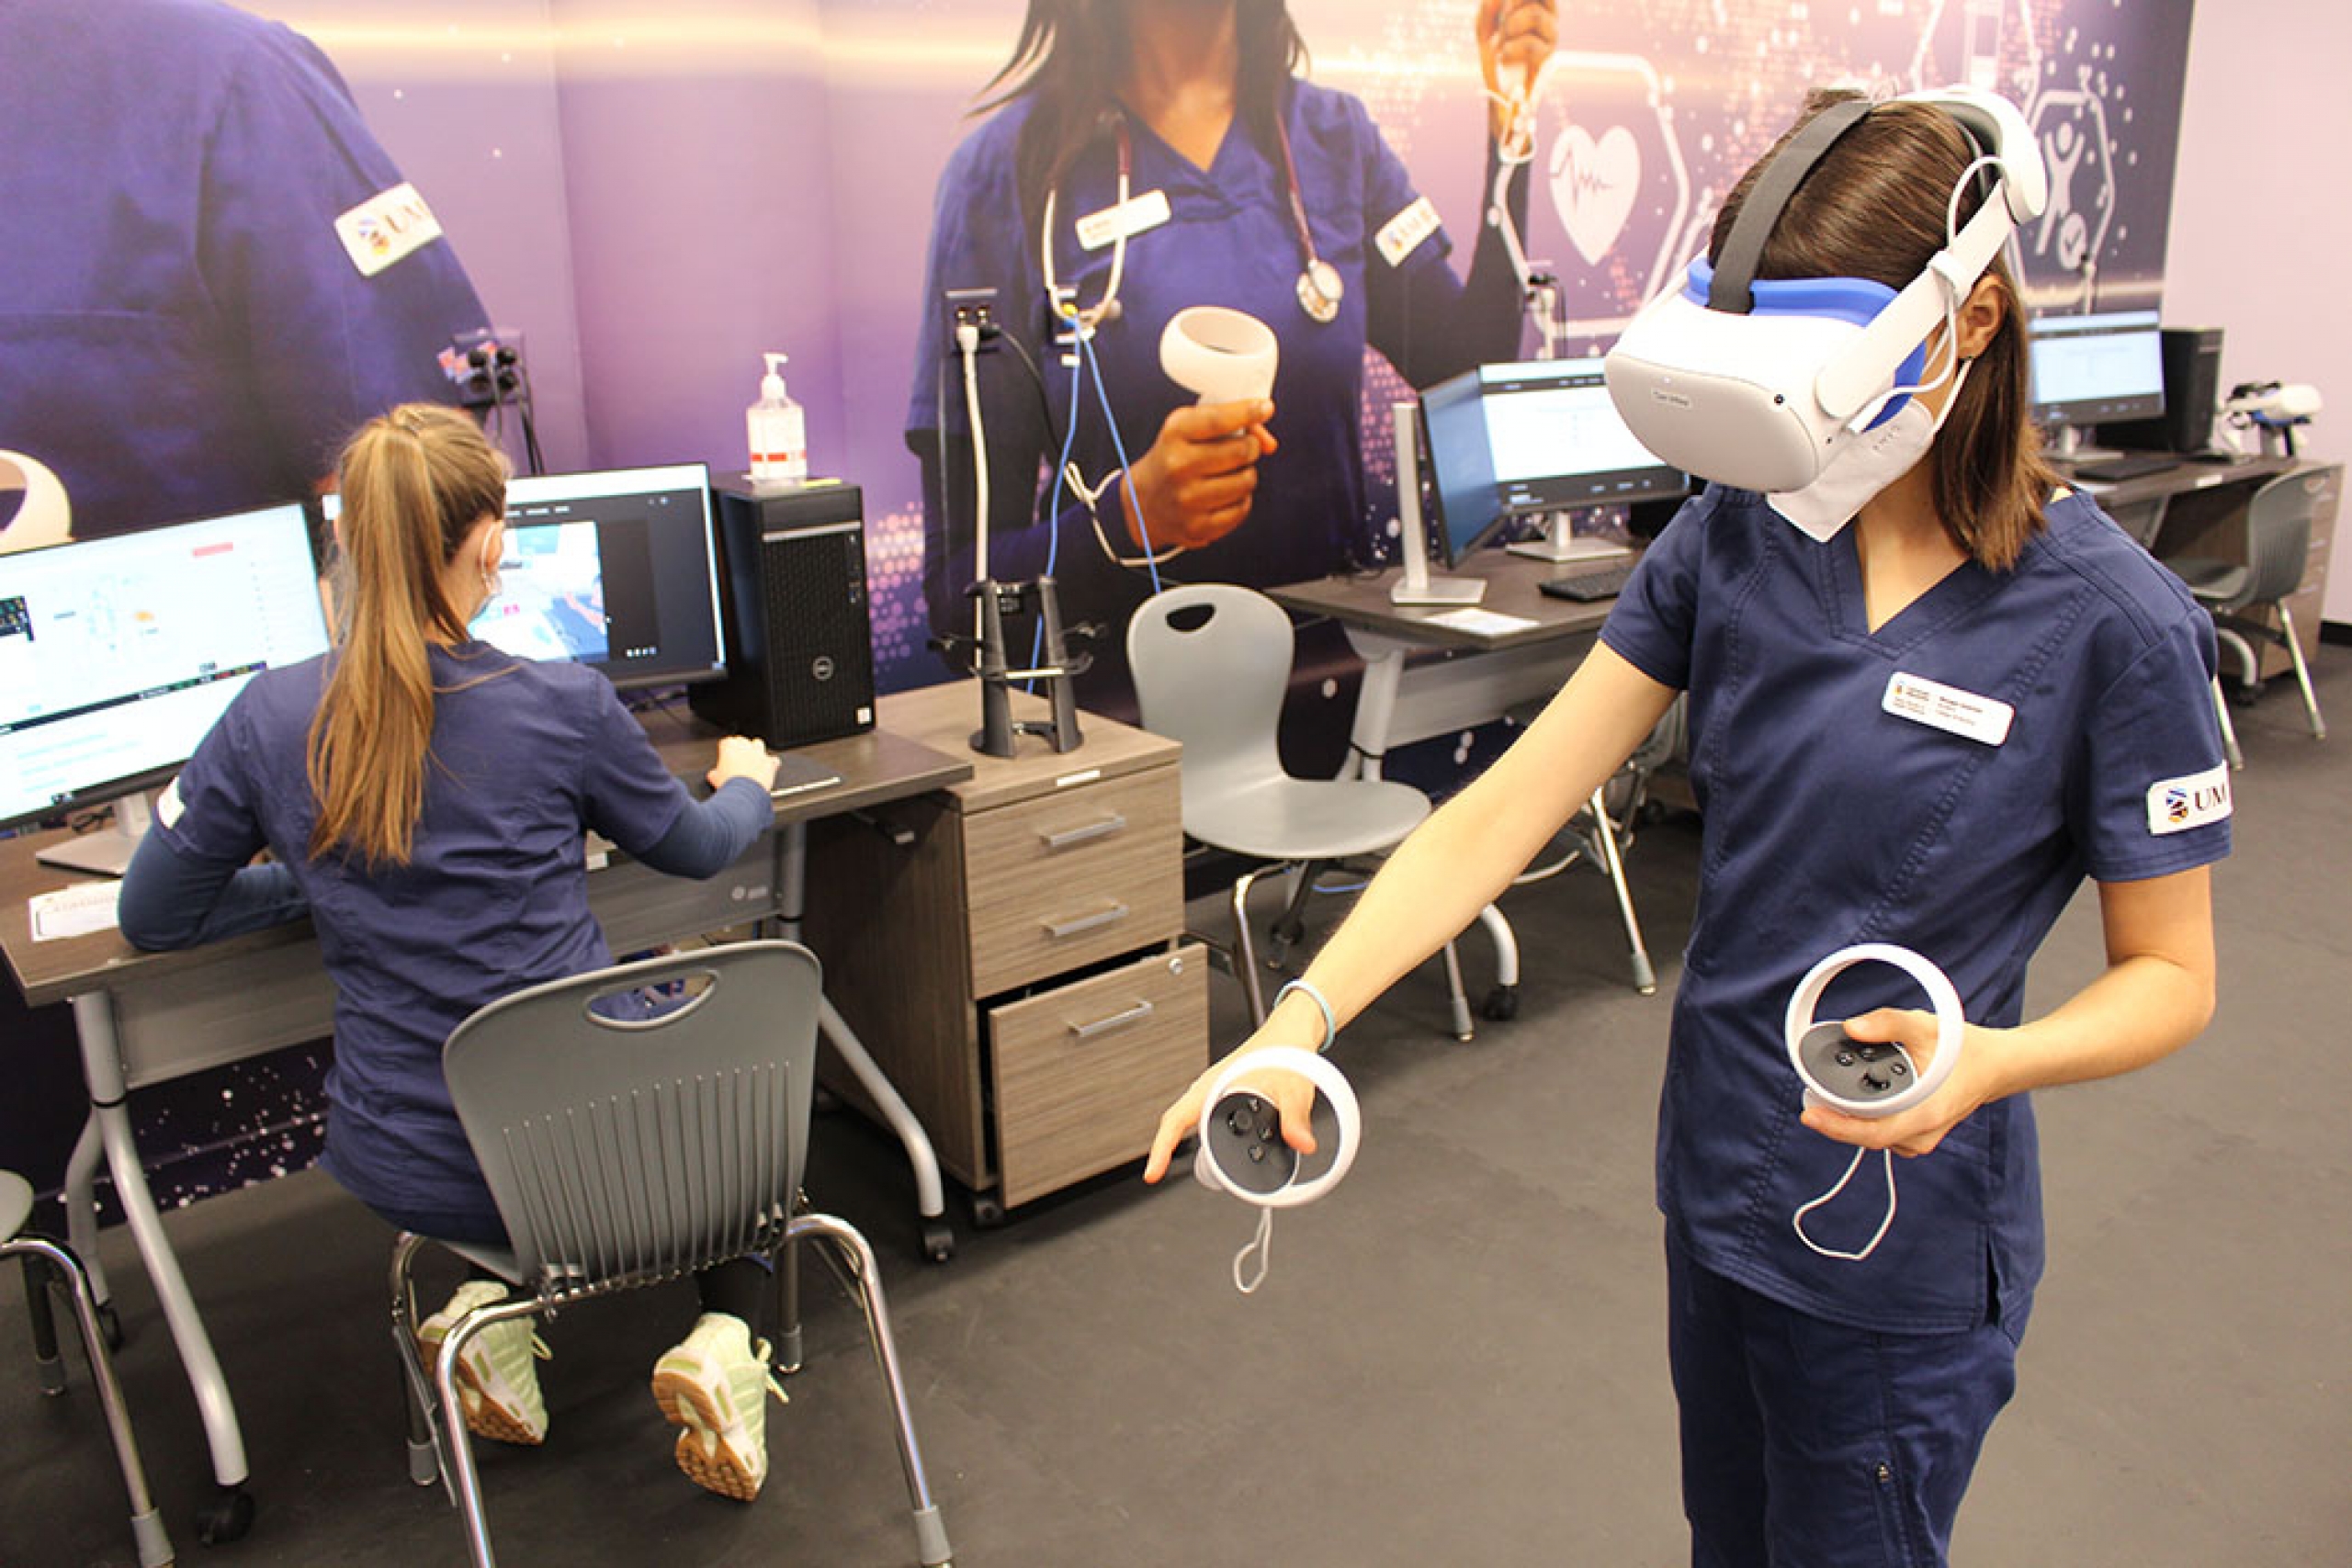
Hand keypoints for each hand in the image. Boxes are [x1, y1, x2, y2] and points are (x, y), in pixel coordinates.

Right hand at [708, 735, 777, 793]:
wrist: (744, 793)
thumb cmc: (729, 784)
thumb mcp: (714, 778)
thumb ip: (714, 773)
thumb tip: (713, 775)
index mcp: (729, 747)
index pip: (726, 742)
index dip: (726, 749)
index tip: (725, 755)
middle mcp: (745, 747)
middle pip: (742, 740)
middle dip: (739, 747)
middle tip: (737, 758)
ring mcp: (758, 753)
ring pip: (758, 743)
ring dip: (755, 749)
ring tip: (752, 758)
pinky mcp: (769, 762)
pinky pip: (773, 759)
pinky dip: (771, 763)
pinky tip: (767, 767)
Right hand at [1120, 398, 1277, 552]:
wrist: (1144, 501)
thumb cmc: (1176, 457)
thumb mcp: (1191, 429)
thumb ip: (1233, 424)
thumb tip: (1269, 444)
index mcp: (1174, 434)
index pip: (1217, 420)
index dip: (1247, 412)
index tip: (1266, 407)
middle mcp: (1177, 466)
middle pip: (1241, 451)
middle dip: (1250, 447)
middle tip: (1243, 449)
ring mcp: (1187, 499)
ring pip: (1246, 481)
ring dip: (1246, 475)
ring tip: (1230, 473)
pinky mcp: (1197, 526)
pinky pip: (1241, 508)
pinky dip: (1241, 500)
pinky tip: (1226, 495)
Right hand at [1142, 996, 1330, 1183]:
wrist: (1291, 1033)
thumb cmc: (1283, 1049)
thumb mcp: (1292, 1087)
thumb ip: (1296, 1118)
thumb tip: (1301, 1143)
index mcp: (1214, 1084)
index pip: (1176, 1119)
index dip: (1162, 1147)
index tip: (1153, 1171)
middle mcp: (1210, 1089)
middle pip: (1178, 1123)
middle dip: (1168, 1149)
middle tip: (1161, 1173)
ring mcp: (1216, 1092)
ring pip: (1191, 1121)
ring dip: (1187, 1142)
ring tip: (1190, 1166)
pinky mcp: (1226, 1095)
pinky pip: (1205, 1118)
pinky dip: (1206, 1136)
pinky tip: (1217, 1148)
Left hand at [1476, 0, 1559, 145]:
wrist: (1498, 88)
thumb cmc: (1494, 52)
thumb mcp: (1485, 24)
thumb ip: (1490, 5)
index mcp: (1537, 5)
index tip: (1505, 2)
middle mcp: (1549, 17)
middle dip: (1512, 4)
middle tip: (1501, 20)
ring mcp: (1551, 36)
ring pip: (1535, 15)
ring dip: (1510, 26)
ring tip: (1502, 42)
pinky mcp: (1549, 57)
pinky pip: (1531, 44)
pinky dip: (1511, 48)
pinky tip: (1503, 56)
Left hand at [1797, 1010, 2010, 1158]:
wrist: (1993, 1067)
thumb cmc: (1963, 1049)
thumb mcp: (1927, 1026)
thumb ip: (1888, 1023)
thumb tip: (1851, 1028)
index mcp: (1926, 1114)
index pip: (1873, 1133)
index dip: (1837, 1127)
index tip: (1809, 1114)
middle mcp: (1921, 1135)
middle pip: (1865, 1135)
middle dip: (1834, 1115)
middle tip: (1809, 1093)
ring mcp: (1918, 1140)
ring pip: (1870, 1135)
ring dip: (1847, 1116)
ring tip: (1828, 1092)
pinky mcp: (1914, 1137)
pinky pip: (1879, 1132)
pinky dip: (1862, 1117)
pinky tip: (1852, 1098)